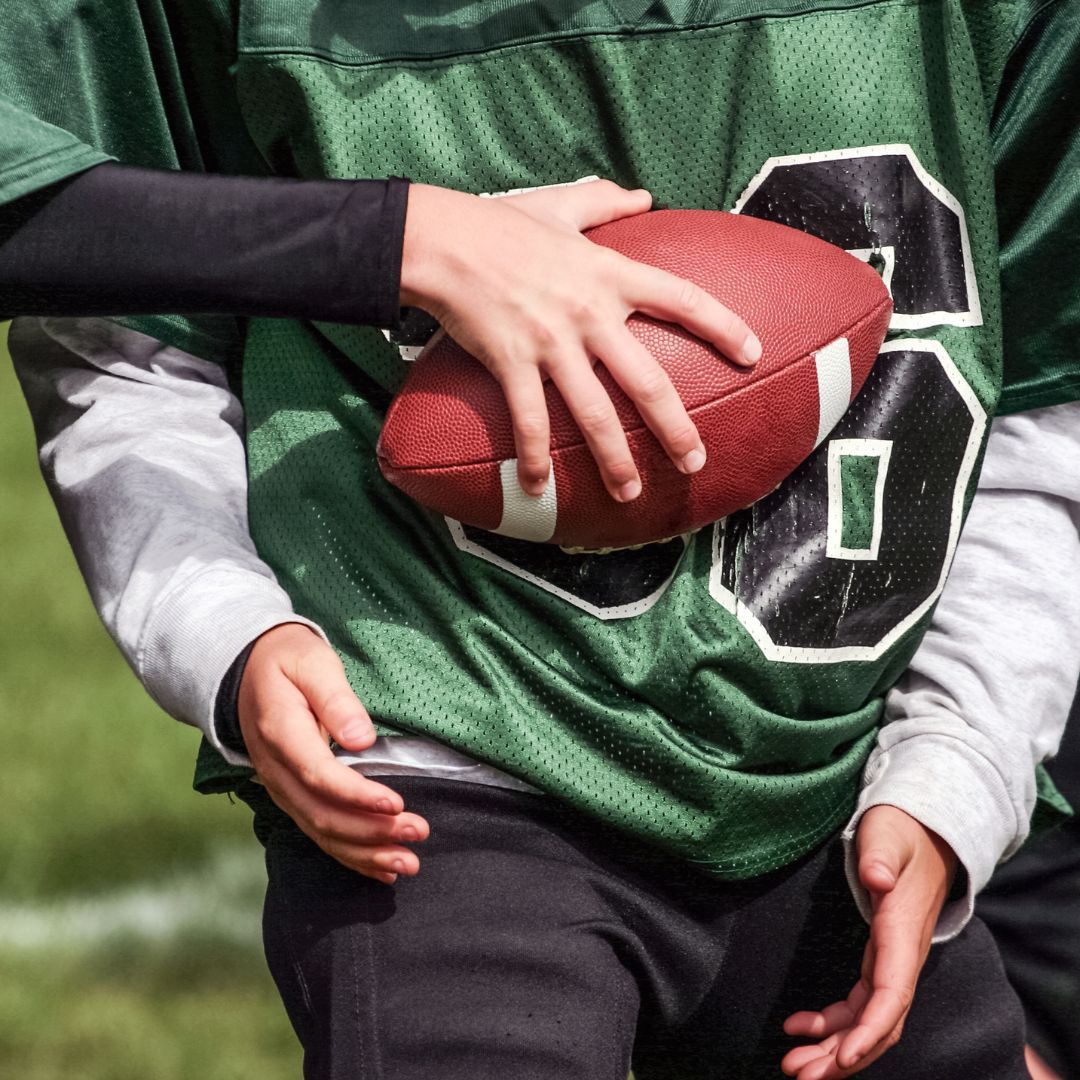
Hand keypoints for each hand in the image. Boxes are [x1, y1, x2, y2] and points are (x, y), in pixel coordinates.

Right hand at [238, 623, 428, 884]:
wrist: (246, 670)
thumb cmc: (288, 660)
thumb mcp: (312, 662)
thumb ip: (336, 699)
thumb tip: (362, 739)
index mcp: (281, 734)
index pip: (319, 776)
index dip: (358, 796)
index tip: (397, 804)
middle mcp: (275, 771)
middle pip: (322, 814)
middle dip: (372, 831)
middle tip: (418, 831)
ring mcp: (280, 788)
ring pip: (321, 832)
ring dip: (366, 853)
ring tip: (408, 863)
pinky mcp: (292, 796)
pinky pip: (318, 833)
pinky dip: (350, 856)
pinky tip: (382, 868)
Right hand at [399, 179, 760, 501]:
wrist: (444, 239)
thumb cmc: (502, 222)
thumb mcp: (562, 205)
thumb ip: (607, 202)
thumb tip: (643, 196)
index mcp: (609, 274)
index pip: (683, 299)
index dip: (723, 327)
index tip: (753, 354)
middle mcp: (590, 314)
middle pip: (648, 381)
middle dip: (675, 430)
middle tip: (694, 463)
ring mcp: (551, 343)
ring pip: (593, 413)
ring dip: (614, 459)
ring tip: (629, 493)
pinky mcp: (511, 362)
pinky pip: (529, 420)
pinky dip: (533, 458)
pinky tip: (538, 488)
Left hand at [780, 805, 958, 1079]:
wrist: (923, 829)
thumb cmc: (901, 830)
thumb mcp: (888, 833)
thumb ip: (881, 855)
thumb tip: (877, 879)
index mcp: (902, 931)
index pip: (893, 994)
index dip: (870, 1031)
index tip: (843, 1058)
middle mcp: (901, 956)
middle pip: (880, 1023)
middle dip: (844, 1057)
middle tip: (799, 1075)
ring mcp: (891, 961)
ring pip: (867, 1021)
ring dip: (833, 1049)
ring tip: (792, 1064)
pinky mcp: (878, 959)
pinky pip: (858, 1005)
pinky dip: (830, 1023)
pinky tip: (798, 1027)